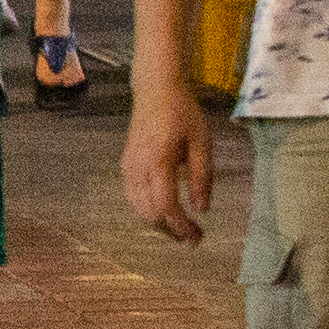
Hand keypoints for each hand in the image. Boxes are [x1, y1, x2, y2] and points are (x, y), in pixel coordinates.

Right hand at [124, 82, 217, 242]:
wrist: (156, 89)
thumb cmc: (183, 113)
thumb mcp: (202, 143)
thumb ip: (202, 178)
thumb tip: (201, 210)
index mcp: (158, 162)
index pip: (165, 205)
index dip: (180, 226)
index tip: (197, 237)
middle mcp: (137, 168)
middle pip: (148, 211)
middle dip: (170, 230)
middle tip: (194, 238)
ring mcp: (128, 166)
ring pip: (138, 207)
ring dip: (158, 223)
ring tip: (181, 229)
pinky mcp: (126, 164)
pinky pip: (133, 196)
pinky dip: (148, 210)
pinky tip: (165, 211)